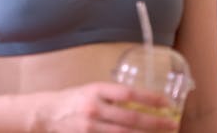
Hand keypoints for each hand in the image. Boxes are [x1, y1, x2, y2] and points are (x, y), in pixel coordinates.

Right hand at [36, 82, 179, 131]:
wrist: (45, 113)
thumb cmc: (70, 99)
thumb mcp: (89, 90)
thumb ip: (111, 96)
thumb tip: (139, 102)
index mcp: (94, 90)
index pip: (127, 93)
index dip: (148, 98)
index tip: (166, 102)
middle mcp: (93, 108)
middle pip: (130, 118)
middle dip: (154, 123)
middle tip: (172, 123)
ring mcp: (90, 127)